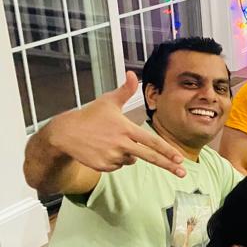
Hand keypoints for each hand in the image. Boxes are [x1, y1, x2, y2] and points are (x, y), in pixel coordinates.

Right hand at [50, 72, 184, 176]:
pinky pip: (118, 166)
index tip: (179, 158)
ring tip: (110, 142)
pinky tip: (104, 150)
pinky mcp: (103, 166)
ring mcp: (112, 157)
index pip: (152, 141)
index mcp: (125, 129)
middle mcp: (121, 144)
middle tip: (182, 172)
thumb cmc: (89, 116)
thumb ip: (125, 90)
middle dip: (168, 165)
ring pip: (131, 160)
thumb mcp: (108, 101)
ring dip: (128, 154)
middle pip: (149, 157)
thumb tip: (133, 74)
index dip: (167, 150)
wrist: (64, 134)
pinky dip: (116, 160)